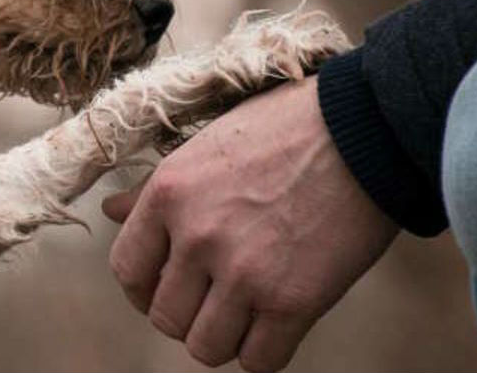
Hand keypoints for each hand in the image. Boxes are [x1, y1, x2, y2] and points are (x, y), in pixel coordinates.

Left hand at [103, 76, 398, 371]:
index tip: (164, 286)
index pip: (126, 269)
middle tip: (213, 299)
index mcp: (168, 194)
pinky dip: (264, 352)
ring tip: (245, 313)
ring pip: (206, 347)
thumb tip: (109, 210)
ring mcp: (243, 272)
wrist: (367, 127)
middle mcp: (197, 236)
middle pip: (165, 318)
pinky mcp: (293, 301)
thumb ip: (154, 189)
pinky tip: (277, 323)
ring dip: (224, 338)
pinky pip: (259, 361)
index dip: (142, 288)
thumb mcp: (205, 146)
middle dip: (187, 315)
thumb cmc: (285, 128)